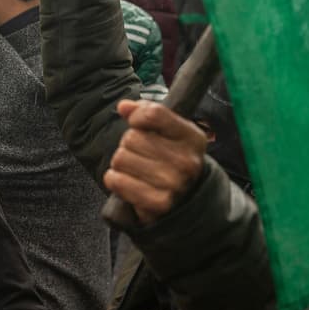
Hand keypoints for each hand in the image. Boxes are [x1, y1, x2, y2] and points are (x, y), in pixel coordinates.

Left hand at [104, 99, 206, 224]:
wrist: (182, 200)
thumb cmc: (170, 159)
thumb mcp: (166, 131)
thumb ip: (145, 112)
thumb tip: (124, 106)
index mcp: (192, 138)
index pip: (153, 113)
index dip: (137, 117)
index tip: (137, 124)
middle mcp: (187, 161)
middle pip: (132, 137)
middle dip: (129, 145)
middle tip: (141, 155)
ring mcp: (174, 183)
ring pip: (121, 158)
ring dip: (122, 164)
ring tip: (137, 170)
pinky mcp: (157, 202)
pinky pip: (117, 180)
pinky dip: (116, 180)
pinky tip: (129, 182)